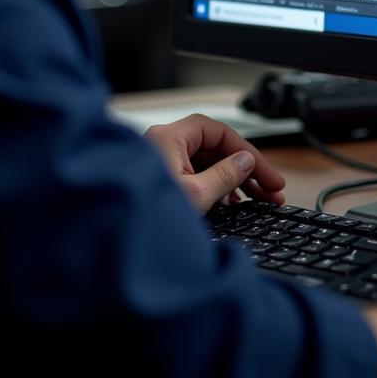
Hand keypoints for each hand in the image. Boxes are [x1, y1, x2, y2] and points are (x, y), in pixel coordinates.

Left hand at [144, 113, 285, 213]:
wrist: (106, 244)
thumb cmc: (142, 218)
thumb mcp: (195, 195)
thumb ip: (225, 175)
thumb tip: (245, 163)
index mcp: (169, 138)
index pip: (220, 133)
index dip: (248, 152)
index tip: (268, 175)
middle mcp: (163, 145)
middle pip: (214, 147)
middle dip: (245, 168)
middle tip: (270, 190)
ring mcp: (160, 163)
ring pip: (206, 162)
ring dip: (233, 179)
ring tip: (255, 200)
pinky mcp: (159, 182)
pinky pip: (195, 175)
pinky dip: (215, 186)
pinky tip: (230, 203)